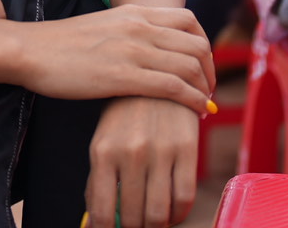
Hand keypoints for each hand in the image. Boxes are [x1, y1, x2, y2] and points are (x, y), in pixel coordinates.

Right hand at [17, 5, 213, 112]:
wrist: (32, 50)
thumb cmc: (63, 44)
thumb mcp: (104, 25)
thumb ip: (130, 31)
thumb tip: (151, 47)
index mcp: (134, 12)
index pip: (189, 20)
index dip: (204, 43)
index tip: (202, 64)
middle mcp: (139, 26)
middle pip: (196, 43)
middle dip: (210, 69)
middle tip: (208, 88)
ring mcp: (132, 50)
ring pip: (190, 66)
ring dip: (204, 87)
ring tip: (203, 103)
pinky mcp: (123, 76)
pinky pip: (173, 87)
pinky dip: (192, 99)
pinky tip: (196, 112)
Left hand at [87, 96, 199, 227]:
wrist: (155, 74)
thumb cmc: (125, 115)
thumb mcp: (104, 140)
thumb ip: (101, 180)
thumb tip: (100, 222)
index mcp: (102, 151)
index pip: (101, 212)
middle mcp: (131, 152)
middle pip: (132, 218)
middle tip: (133, 225)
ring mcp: (160, 151)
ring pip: (159, 214)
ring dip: (155, 226)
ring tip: (151, 222)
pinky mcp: (186, 148)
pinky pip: (184, 198)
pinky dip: (178, 215)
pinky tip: (172, 212)